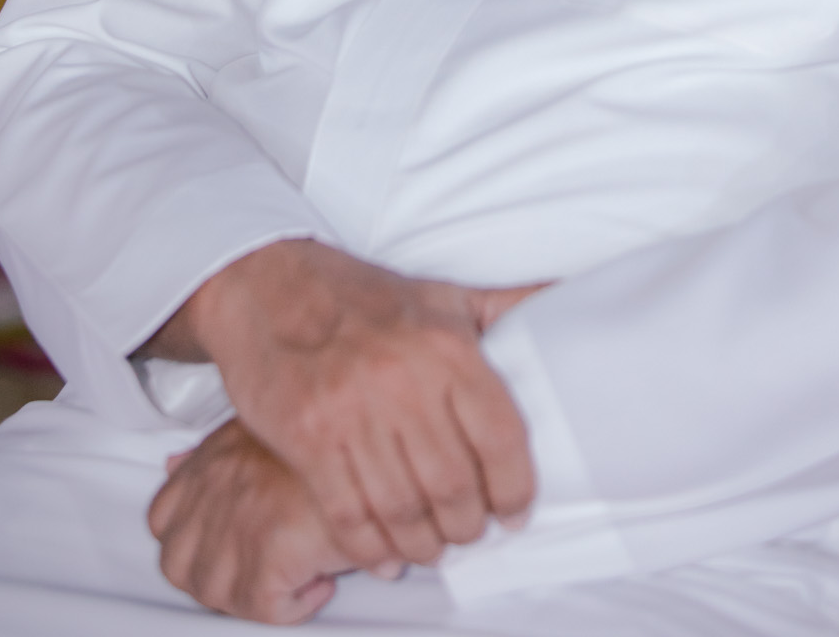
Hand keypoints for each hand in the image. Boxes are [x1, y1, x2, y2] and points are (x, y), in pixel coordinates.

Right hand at [147, 240, 545, 576]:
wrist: (270, 287)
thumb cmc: (365, 298)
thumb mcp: (443, 294)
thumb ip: (507, 305)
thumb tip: (568, 294)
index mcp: (447, 346)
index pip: (502, 437)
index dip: (515, 488)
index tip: (515, 511)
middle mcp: (405, 380)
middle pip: (455, 486)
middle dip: (468, 525)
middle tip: (468, 532)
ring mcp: (353, 413)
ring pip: (404, 510)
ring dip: (423, 545)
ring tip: (431, 546)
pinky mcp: (308, 440)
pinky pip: (350, 516)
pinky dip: (371, 548)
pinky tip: (385, 552)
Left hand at [149, 417, 344, 624]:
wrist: (379, 442)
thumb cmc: (333, 433)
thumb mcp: (264, 422)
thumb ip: (218, 449)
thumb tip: (173, 464)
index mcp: (213, 459)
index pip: (161, 518)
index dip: (187, 543)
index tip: (222, 550)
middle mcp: (217, 489)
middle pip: (177, 565)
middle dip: (211, 580)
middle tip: (259, 574)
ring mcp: (238, 521)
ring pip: (216, 594)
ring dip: (254, 597)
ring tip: (293, 580)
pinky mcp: (269, 552)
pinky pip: (263, 608)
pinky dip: (293, 607)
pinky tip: (321, 582)